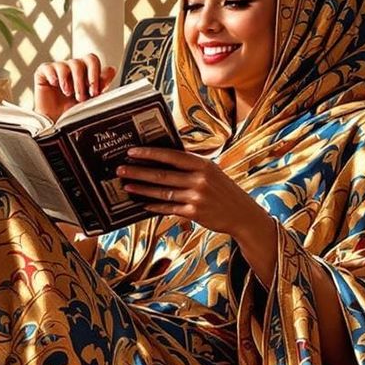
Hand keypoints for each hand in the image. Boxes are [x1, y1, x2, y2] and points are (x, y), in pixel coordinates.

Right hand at [35, 53, 115, 123]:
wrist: (55, 126)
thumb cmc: (72, 114)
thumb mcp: (91, 101)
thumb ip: (101, 85)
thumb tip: (111, 70)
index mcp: (86, 73)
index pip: (93, 61)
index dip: (96, 74)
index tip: (94, 92)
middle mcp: (73, 69)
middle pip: (85, 59)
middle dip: (85, 79)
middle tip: (82, 97)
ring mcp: (59, 69)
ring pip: (70, 63)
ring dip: (71, 81)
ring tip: (68, 94)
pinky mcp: (43, 73)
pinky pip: (49, 66)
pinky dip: (54, 75)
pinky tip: (55, 85)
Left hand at [118, 145, 252, 237]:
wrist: (242, 213)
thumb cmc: (223, 190)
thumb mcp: (212, 172)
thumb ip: (190, 165)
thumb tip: (162, 157)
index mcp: (203, 164)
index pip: (171, 156)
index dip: (150, 153)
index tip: (132, 152)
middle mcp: (200, 179)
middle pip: (162, 174)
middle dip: (139, 171)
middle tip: (121, 169)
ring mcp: (197, 197)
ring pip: (162, 192)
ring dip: (142, 189)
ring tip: (127, 185)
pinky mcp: (195, 213)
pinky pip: (169, 208)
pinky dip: (155, 206)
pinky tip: (143, 204)